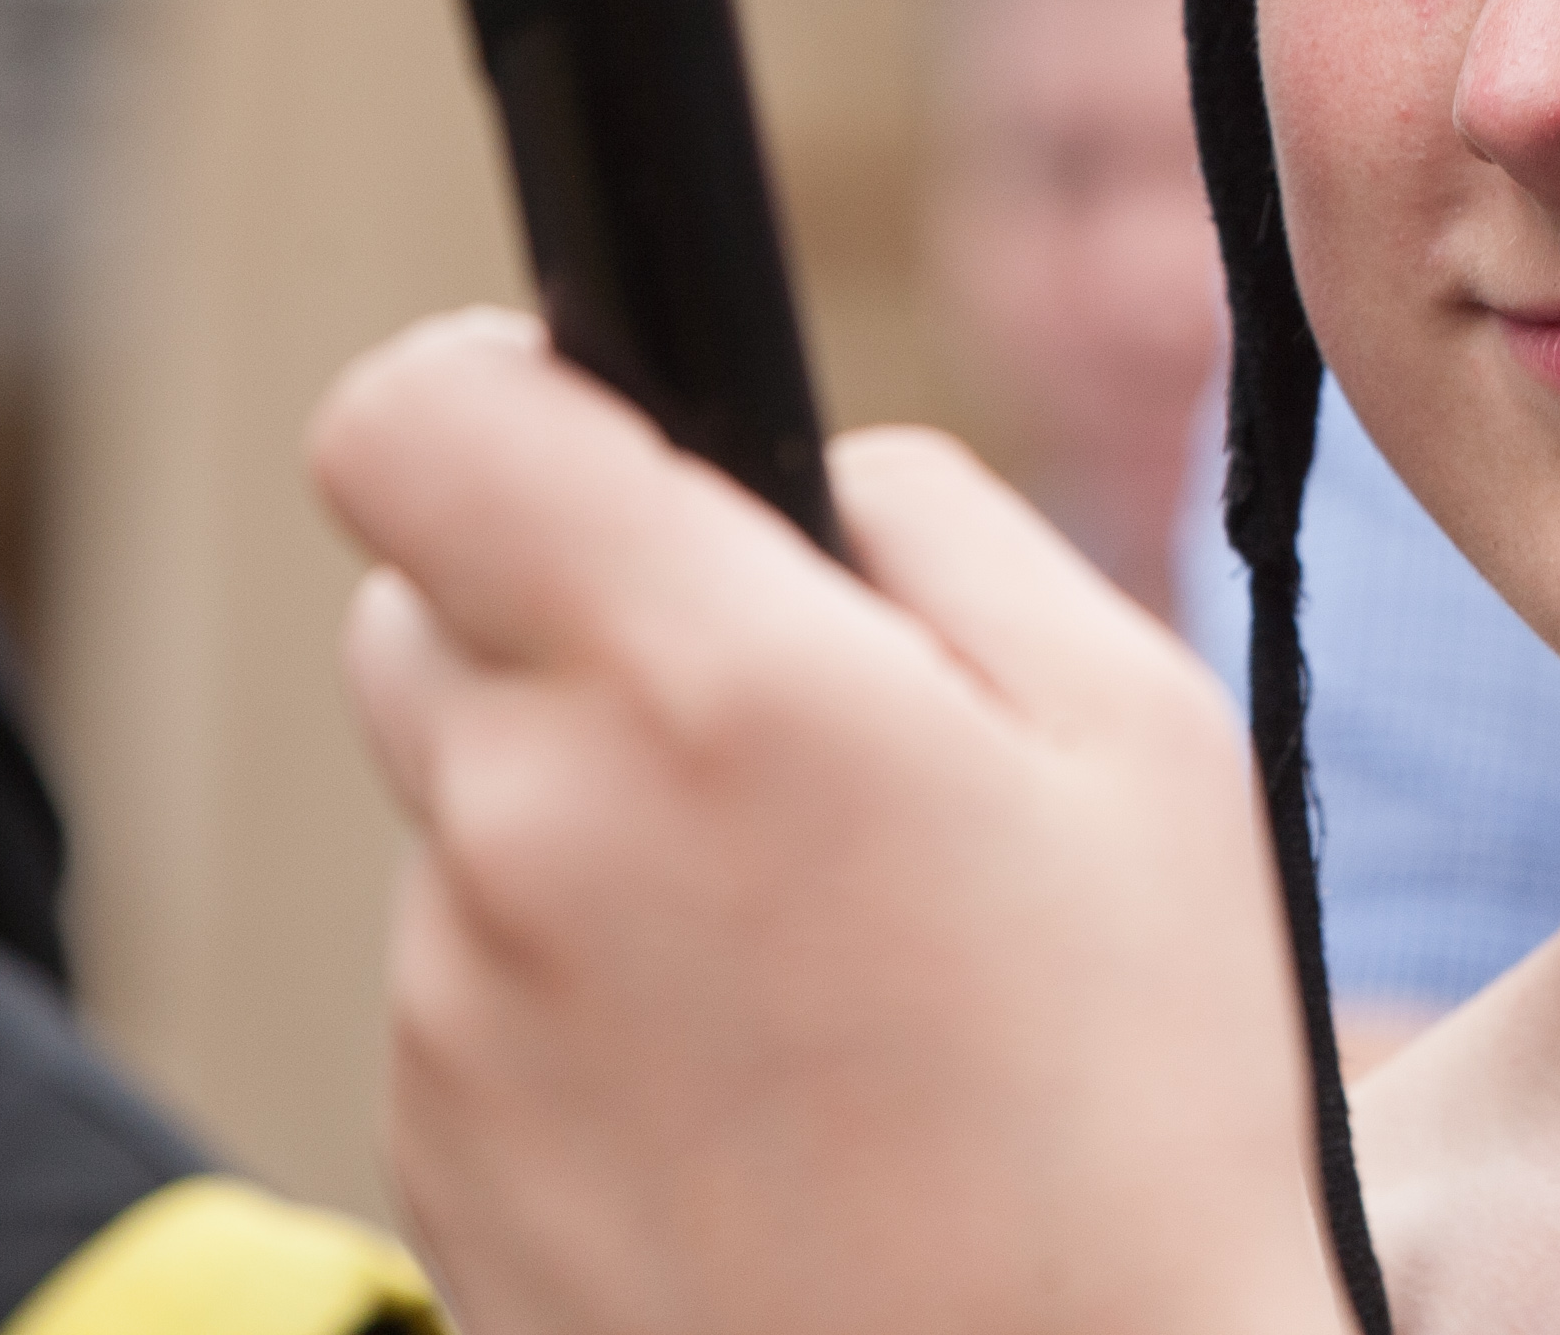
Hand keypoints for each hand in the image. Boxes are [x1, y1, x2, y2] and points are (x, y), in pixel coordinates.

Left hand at [314, 310, 1351, 1334]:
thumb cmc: (1144, 1093)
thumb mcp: (1138, 731)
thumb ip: (936, 526)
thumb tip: (800, 476)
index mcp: (705, 680)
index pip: (415, 421)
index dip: (497, 390)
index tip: (599, 440)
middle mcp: (529, 832)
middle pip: (421, 608)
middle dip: (574, 619)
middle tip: (779, 731)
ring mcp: (454, 1022)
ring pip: (461, 812)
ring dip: (590, 824)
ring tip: (819, 959)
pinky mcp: (433, 1170)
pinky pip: (469, 995)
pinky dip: (580, 998)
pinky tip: (763, 1089)